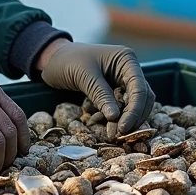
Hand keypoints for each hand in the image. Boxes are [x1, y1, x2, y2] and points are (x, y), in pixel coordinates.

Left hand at [35, 39, 155, 133]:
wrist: (53, 59)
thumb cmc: (67, 60)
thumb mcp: (83, 76)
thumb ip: (101, 95)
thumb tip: (116, 117)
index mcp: (126, 59)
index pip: (139, 88)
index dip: (134, 110)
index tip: (123, 128)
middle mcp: (129, 69)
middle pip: (143, 97)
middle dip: (134, 117)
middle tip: (121, 135)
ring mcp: (123, 80)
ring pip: (136, 104)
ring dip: (129, 119)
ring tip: (116, 134)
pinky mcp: (115, 91)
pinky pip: (124, 107)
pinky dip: (120, 117)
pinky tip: (113, 128)